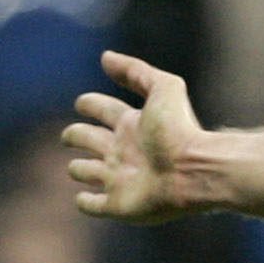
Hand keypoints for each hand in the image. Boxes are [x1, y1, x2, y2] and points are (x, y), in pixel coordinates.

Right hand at [63, 52, 202, 223]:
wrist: (193, 170)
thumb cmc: (179, 129)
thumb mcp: (163, 88)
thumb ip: (136, 71)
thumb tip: (106, 57)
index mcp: (131, 124)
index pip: (102, 110)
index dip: (89, 104)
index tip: (82, 103)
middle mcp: (122, 151)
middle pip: (88, 139)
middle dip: (75, 135)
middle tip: (70, 135)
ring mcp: (118, 179)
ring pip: (85, 172)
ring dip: (78, 169)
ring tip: (78, 167)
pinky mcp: (117, 205)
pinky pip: (92, 206)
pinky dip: (84, 201)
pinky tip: (83, 196)